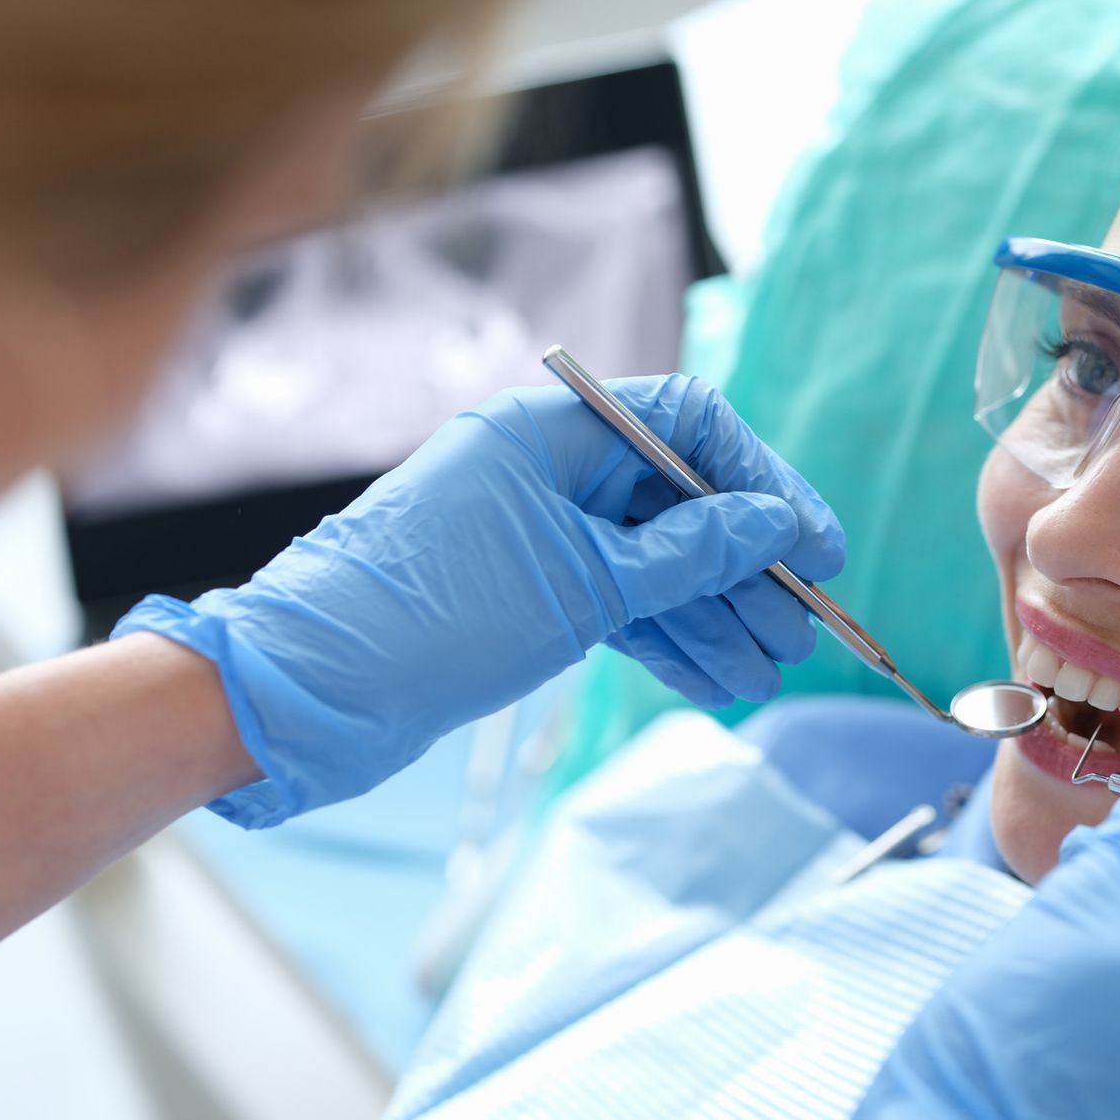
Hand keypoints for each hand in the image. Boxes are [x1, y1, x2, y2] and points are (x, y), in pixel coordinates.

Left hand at [114, 374, 843, 827]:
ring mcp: (533, 532)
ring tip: (769, 671)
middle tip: (801, 627)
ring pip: (650, 563)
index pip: (688, 425)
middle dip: (744, 568)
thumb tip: (773, 523)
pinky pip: (614, 603)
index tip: (814, 545)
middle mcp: (545, 468)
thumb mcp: (584, 585)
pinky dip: (663, 639)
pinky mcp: (520, 592)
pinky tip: (717, 679)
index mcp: (552, 430)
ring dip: (712, 617)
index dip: (762, 481)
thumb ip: (690, 553)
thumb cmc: (431, 619)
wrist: (305, 694)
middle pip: (676, 502)